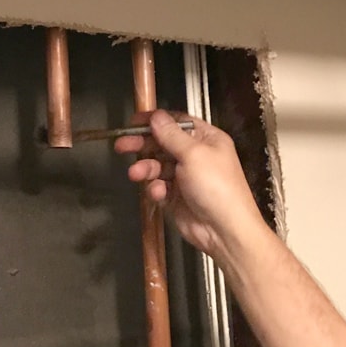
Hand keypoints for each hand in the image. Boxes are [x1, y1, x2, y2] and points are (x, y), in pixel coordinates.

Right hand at [115, 109, 265, 259]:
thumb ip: (171, 135)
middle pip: (162, 144)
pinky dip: (155, 189)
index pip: (177, 124)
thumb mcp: (194, 154)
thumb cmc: (217, 187)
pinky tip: (157, 193)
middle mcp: (195, 156)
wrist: (223, 229)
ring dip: (145, 169)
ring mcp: (184, 177)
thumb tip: (156, 116)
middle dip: (142, 145)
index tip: (134, 122)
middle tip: (122, 145)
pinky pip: (158, 187)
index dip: (156, 121)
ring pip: (157, 167)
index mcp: (206, 140)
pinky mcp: (175, 197)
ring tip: (135, 173)